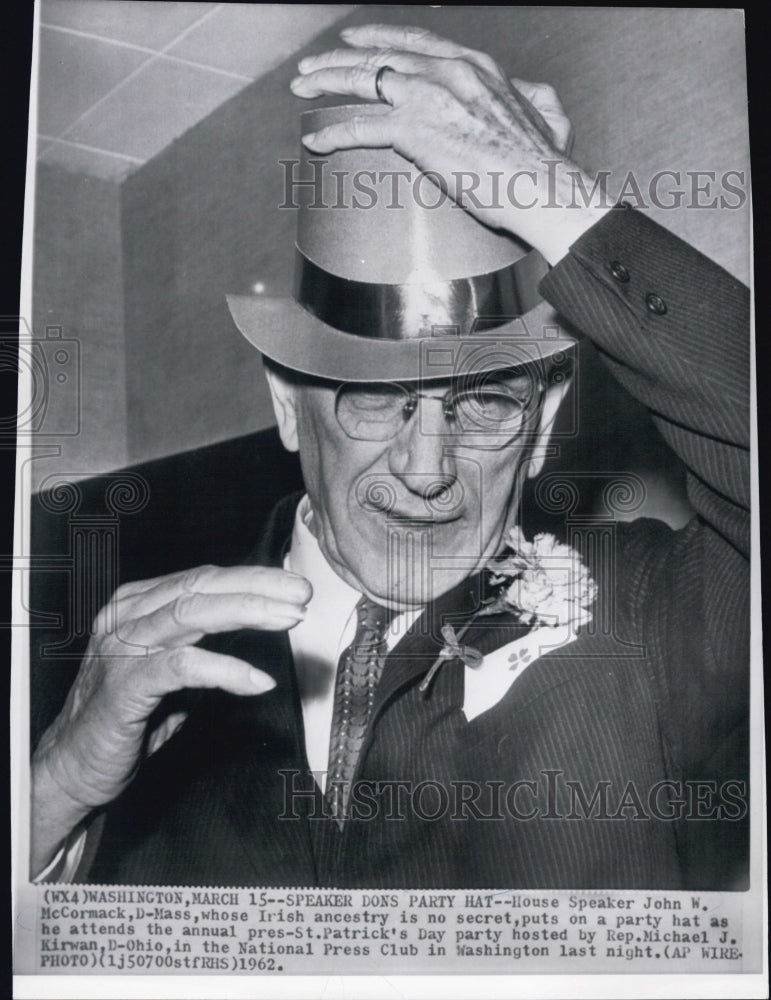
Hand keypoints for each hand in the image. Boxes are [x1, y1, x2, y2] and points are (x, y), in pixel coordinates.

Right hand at [31, 564, 311, 873]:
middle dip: (258, 587)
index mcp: (138, 604)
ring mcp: (122, 648)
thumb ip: (205, 643)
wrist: (72, 769)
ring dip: (248, 613)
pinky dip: (225, 669)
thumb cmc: (126, 717)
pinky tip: (257, 680)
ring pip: (191, 614)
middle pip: (201, 587)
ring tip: (290, 620)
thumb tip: (259, 623)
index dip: (253, 579)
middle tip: (301, 594)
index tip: (294, 588)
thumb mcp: (172, 671)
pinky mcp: (123, 686)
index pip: (203, 579)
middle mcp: (127, 616)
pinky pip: (182, 666)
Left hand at [290, 24, 609, 263]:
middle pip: (379, 55)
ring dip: (325, 82)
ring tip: (300, 88)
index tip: (355, 40)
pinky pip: (360, 126)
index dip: (380, 37)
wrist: (541, 185)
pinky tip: (314, 140)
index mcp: (474, 64)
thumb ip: (535, 97)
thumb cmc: (544, 162)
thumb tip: (535, 95)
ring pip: (362, 80)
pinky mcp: (413, 131)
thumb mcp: (549, 114)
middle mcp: (446, 70)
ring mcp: (427, 97)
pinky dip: (332, 132)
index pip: (416, 40)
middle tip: (311, 67)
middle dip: (338, 59)